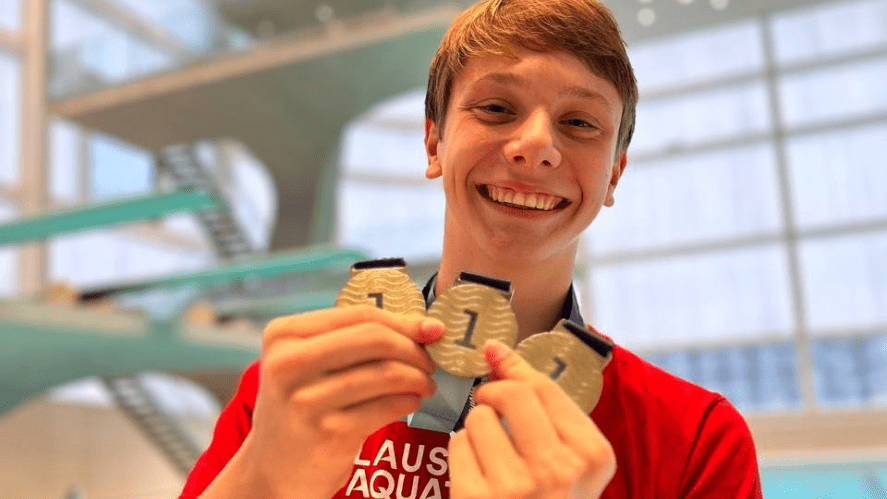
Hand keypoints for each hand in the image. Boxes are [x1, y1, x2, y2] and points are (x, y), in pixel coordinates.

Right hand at [205, 305, 444, 498]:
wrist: (273, 470)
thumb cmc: (302, 406)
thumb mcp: (309, 363)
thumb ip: (354, 339)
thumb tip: (426, 327)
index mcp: (283, 335)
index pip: (359, 316)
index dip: (403, 321)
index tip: (432, 329)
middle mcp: (288, 364)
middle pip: (374, 339)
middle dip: (413, 348)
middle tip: (430, 361)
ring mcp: (307, 401)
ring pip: (386, 373)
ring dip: (417, 377)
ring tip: (425, 384)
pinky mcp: (329, 434)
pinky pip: (387, 407)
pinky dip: (409, 401)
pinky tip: (411, 402)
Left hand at [448, 341, 615, 498]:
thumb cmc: (551, 498)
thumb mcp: (569, 457)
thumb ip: (542, 402)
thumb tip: (496, 348)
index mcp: (592, 455)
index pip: (545, 387)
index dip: (514, 368)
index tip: (496, 357)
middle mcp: (559, 469)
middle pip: (511, 395)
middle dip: (493, 395)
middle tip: (492, 408)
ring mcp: (517, 487)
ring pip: (479, 418)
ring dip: (477, 428)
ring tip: (491, 454)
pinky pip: (457, 444)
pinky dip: (462, 452)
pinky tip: (477, 473)